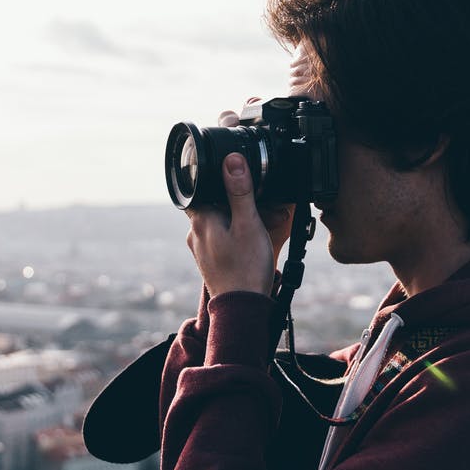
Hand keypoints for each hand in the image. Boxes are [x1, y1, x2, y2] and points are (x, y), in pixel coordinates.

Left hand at [185, 153, 276, 296]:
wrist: (243, 308)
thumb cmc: (246, 268)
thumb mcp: (248, 223)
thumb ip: (240, 191)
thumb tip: (232, 160)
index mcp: (200, 220)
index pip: (204, 187)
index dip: (224, 181)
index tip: (244, 182)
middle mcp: (196, 233)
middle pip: (219, 204)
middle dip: (245, 202)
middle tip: (270, 209)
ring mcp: (203, 249)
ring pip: (225, 222)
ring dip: (247, 219)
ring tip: (273, 224)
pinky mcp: (212, 261)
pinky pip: (225, 239)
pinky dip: (242, 234)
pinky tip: (260, 239)